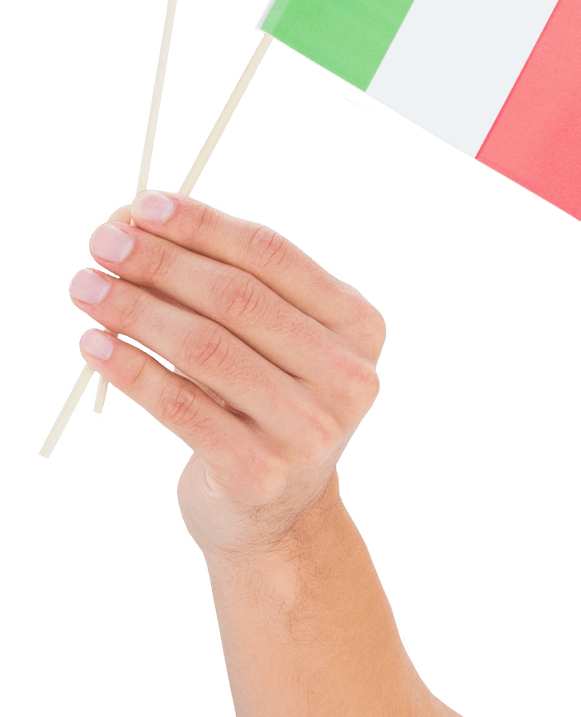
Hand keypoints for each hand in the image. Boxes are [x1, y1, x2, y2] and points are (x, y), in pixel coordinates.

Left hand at [69, 192, 385, 559]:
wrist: (278, 511)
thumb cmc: (265, 400)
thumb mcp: (269, 339)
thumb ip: (220, 281)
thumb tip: (134, 224)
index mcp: (358, 325)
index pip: (272, 256)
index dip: (203, 226)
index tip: (143, 205)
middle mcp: (347, 376)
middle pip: (238, 298)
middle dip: (161, 263)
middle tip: (101, 241)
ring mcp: (309, 429)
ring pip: (205, 349)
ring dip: (135, 309)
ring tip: (86, 286)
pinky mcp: (261, 473)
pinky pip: (181, 407)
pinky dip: (130, 370)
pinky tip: (93, 345)